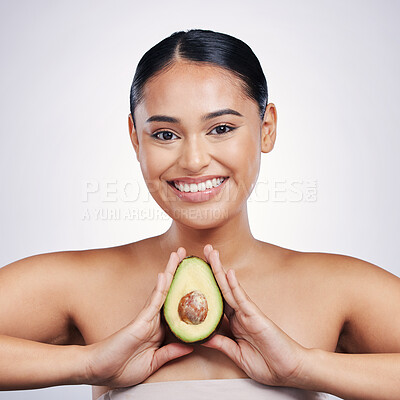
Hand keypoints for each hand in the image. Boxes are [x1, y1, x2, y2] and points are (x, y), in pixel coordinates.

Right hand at [84, 248, 192, 387]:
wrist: (100, 372)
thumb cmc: (122, 368)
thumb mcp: (153, 363)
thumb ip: (171, 353)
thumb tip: (190, 346)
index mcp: (160, 330)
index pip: (177, 307)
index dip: (187, 293)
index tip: (199, 282)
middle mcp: (155, 320)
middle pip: (171, 292)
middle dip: (179, 273)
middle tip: (188, 255)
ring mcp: (148, 318)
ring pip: (163, 291)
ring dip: (171, 272)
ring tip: (179, 254)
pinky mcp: (140, 321)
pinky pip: (153, 302)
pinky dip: (160, 288)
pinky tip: (165, 274)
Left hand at [202, 244, 307, 386]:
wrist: (290, 370)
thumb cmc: (268, 364)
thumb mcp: (238, 355)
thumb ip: (222, 344)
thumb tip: (203, 337)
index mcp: (234, 323)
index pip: (215, 302)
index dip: (204, 288)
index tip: (193, 276)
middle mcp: (239, 314)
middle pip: (221, 288)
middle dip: (211, 270)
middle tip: (203, 251)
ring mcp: (247, 313)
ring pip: (229, 288)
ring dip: (219, 270)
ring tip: (211, 253)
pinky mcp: (255, 316)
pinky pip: (242, 299)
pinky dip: (235, 285)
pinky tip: (227, 272)